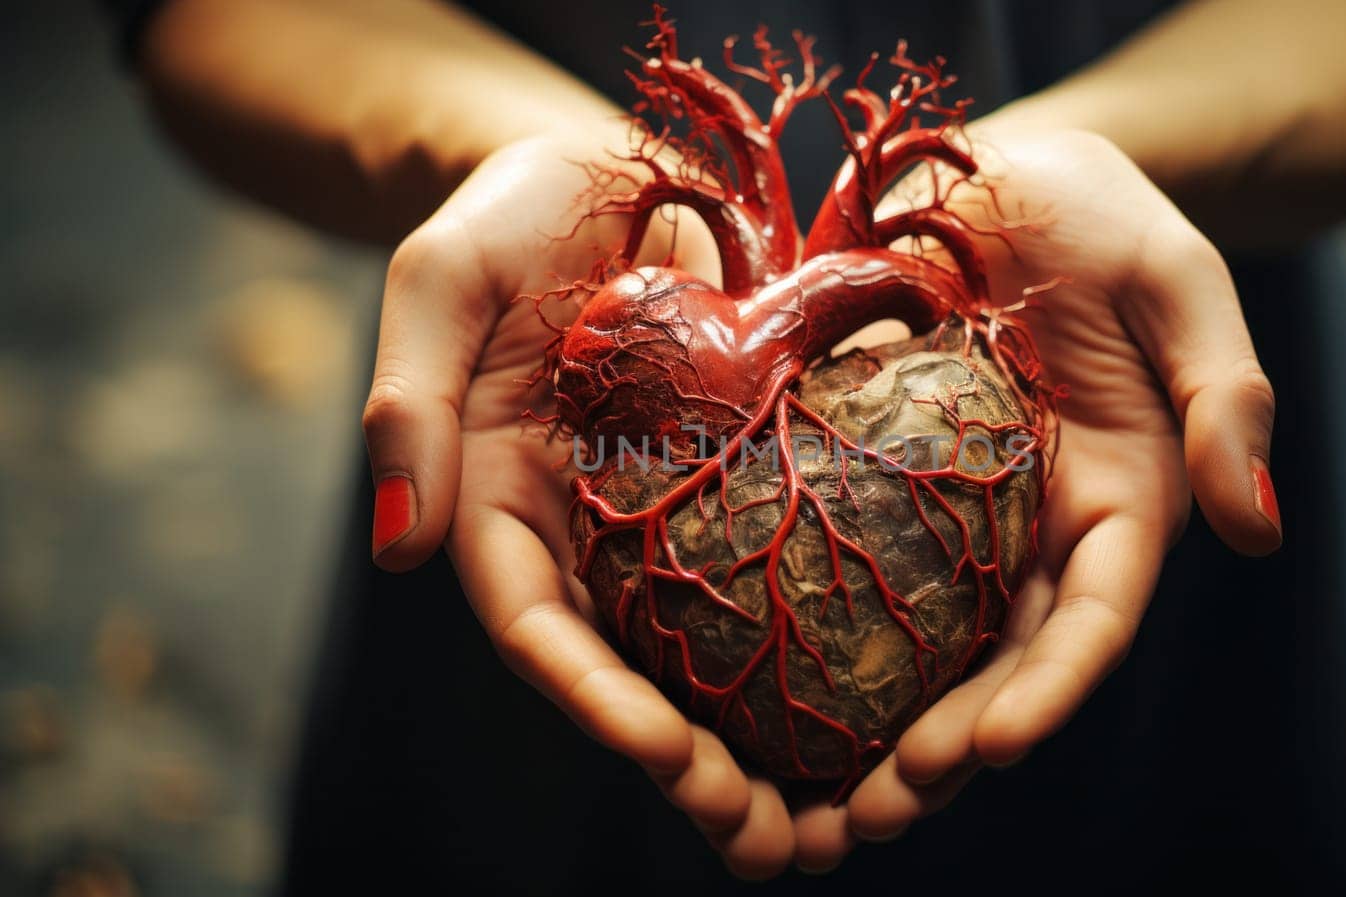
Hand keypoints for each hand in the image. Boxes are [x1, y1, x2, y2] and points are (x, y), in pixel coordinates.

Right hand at [360, 132, 802, 877]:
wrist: (609, 172)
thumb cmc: (515, 211)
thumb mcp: (447, 277)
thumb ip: (411, 398)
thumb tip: (398, 547)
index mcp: (504, 499)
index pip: (537, 625)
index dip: (593, 699)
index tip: (663, 754)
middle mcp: (586, 530)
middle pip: (629, 672)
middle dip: (688, 767)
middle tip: (765, 840)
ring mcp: (664, 514)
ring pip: (708, 651)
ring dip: (761, 745)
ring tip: (831, 822)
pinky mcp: (738, 482)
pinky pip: (776, 576)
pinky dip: (818, 650)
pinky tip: (881, 708)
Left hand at [826, 127, 1282, 854]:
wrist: (999, 173)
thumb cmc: (1101, 212)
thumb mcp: (1179, 283)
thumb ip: (1225, 398)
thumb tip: (1257, 533)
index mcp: (1120, 497)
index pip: (1092, 616)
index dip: (1048, 689)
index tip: (989, 750)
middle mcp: (1035, 527)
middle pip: (998, 660)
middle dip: (945, 747)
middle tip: (875, 817)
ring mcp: (953, 512)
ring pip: (920, 643)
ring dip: (873, 728)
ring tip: (812, 805)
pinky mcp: (874, 478)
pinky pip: (843, 566)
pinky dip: (810, 637)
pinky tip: (752, 693)